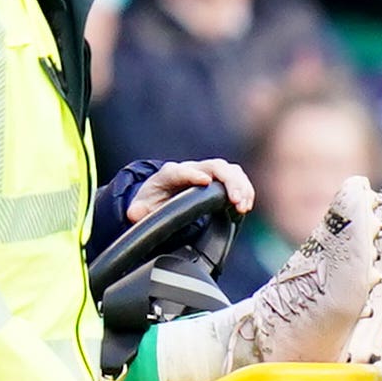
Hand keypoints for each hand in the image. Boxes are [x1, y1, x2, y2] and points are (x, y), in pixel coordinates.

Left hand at [129, 157, 253, 221]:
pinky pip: (237, 179)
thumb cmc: (154, 198)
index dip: (192, 174)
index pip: (180, 171)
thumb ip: (138, 211)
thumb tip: (134, 214)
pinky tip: (246, 205)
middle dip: (227, 182)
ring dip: (240, 186)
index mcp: (169, 174)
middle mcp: (191, 169)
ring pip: (229, 170)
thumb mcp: (142, 206)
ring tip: (243, 206)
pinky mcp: (220, 179)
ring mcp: (208, 171)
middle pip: (213, 166)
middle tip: (235, 201)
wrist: (164, 190)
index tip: (204, 182)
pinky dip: (245, 190)